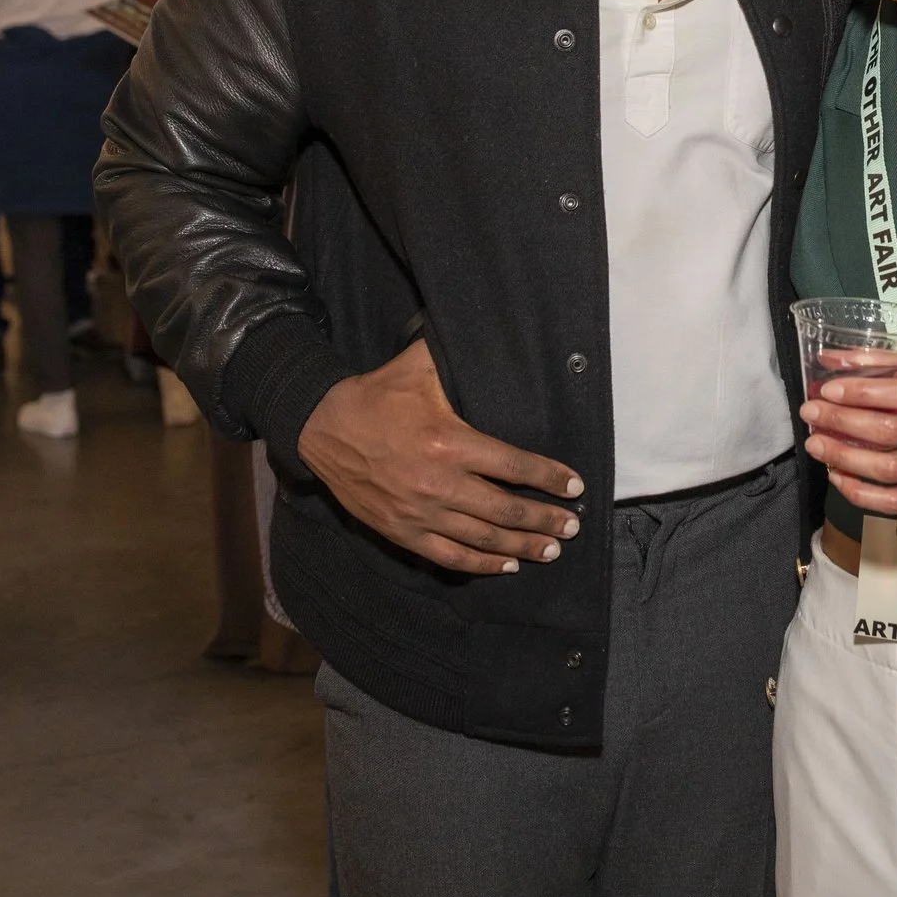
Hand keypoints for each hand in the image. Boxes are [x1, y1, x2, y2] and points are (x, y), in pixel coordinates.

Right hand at [297, 337, 583, 575]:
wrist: (322, 427)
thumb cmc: (377, 395)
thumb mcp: (420, 367)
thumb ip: (458, 356)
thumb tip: (494, 331)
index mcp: (449, 442)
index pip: (514, 466)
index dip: (549, 478)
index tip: (574, 487)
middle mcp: (439, 483)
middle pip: (506, 510)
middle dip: (544, 520)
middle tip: (572, 527)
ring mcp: (420, 513)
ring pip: (483, 539)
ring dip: (522, 546)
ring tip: (551, 550)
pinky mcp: (401, 532)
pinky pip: (449, 557)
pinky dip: (481, 564)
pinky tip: (506, 566)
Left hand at [800, 361, 896, 514]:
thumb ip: (889, 361)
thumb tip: (833, 357)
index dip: (863, 392)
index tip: (829, 389)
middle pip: (891, 432)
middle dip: (843, 423)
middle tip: (811, 413)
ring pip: (890, 470)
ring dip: (845, 459)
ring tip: (816, 446)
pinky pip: (895, 501)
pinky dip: (861, 492)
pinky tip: (838, 477)